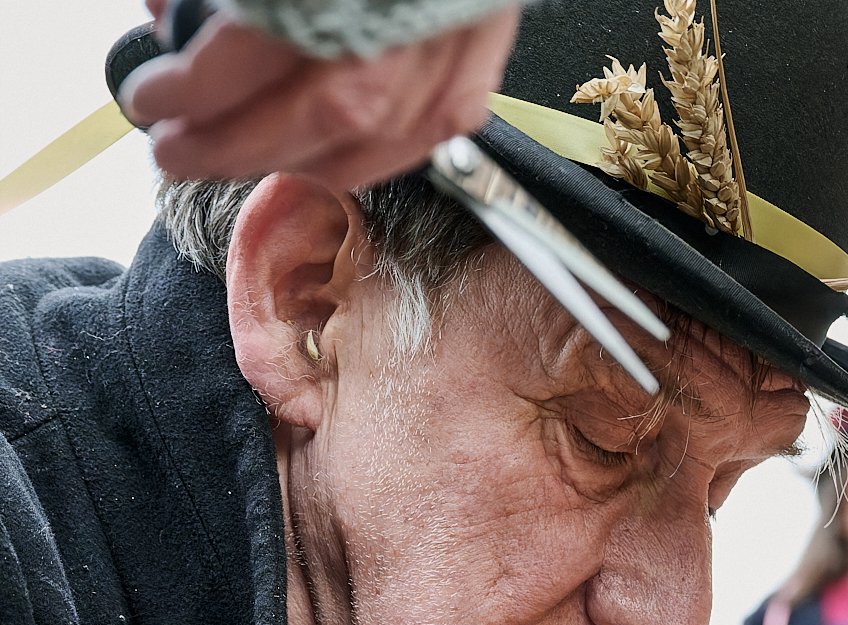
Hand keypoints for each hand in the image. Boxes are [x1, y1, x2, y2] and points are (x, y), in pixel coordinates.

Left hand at [121, 4, 521, 190]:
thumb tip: (166, 9)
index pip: (244, 56)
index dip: (187, 90)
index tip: (149, 98)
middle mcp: (393, 22)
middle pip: (304, 117)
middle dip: (229, 147)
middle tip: (178, 152)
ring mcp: (443, 49)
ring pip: (363, 143)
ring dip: (292, 163)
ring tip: (241, 157)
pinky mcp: (475, 65)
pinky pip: (420, 138)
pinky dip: (366, 158)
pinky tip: (324, 157)